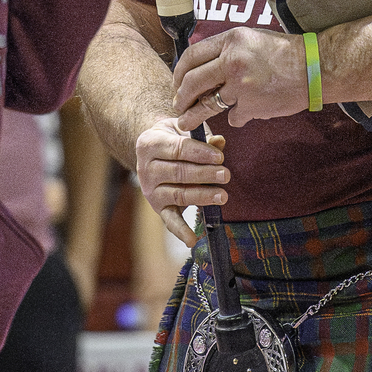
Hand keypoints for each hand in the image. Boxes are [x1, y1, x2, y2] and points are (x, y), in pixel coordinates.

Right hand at [134, 117, 226, 248]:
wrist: (153, 152)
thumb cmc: (173, 138)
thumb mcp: (183, 131)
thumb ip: (201, 136)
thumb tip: (220, 142)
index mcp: (149, 143)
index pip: (178, 149)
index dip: (200, 153)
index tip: (220, 156)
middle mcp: (145, 168)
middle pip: (178, 172)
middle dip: (204, 174)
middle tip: (226, 175)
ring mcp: (150, 190)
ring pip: (178, 194)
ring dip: (201, 196)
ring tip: (223, 195)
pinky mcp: (157, 207)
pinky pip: (169, 220)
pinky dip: (180, 231)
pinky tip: (192, 240)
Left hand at [174, 28, 307, 129]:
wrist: (314, 67)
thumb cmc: (285, 53)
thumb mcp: (251, 39)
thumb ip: (226, 50)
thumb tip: (201, 66)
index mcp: (230, 40)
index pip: (191, 56)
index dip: (179, 72)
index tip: (178, 83)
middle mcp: (232, 61)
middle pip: (192, 82)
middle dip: (181, 97)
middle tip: (178, 105)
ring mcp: (241, 85)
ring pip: (207, 105)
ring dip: (194, 116)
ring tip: (186, 122)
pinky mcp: (252, 105)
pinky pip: (234, 117)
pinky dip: (237, 118)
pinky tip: (242, 115)